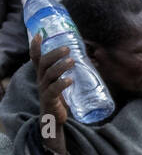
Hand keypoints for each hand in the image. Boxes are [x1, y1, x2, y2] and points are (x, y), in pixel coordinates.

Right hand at [32, 35, 72, 154]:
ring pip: (49, 74)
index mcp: (42, 74)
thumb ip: (69, 73)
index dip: (36, 46)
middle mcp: (41, 80)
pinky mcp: (49, 100)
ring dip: (60, 67)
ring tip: (72, 61)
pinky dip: (61, 84)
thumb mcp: (61, 84)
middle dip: (54, 54)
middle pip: (43, 63)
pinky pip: (53, 90)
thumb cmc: (60, 100)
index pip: (36, 57)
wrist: (54, 120)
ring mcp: (44, 89)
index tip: (40, 34)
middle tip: (67, 49)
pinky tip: (70, 80)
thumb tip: (92, 62)